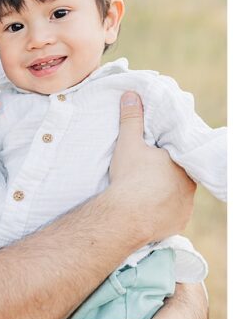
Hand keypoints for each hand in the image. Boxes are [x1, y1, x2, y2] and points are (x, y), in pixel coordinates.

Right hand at [108, 92, 194, 241]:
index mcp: (182, 164)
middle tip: (146, 175)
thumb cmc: (131, 176)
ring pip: (177, 197)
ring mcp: (185, 207)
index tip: (156, 157)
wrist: (127, 214)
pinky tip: (148, 211)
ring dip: (165, 195)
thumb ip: (132, 119)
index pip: (180, 157)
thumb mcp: (129, 143)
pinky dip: (162, 213)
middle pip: (180, 177)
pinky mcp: (177, 223)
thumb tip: (132, 95)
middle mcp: (190, 186)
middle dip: (166, 176)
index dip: (168, 156)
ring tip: (144, 194)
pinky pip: (171, 216)